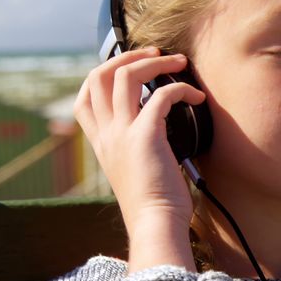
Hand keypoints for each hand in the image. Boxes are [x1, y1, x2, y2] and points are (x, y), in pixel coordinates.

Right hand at [74, 47, 205, 269]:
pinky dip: (181, 89)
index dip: (102, 76)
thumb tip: (159, 128)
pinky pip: (161, 95)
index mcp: (100, 144)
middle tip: (156, 55)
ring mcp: (122, 133)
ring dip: (154, 63)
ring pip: (125, 76)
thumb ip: (135, 147)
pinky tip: (196, 98)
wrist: (155, 225)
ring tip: (179, 63)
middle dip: (127, 57)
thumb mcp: (134, 171)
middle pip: (99, 76)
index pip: (83, 98)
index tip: (128, 71)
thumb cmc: (154, 204)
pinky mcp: (145, 135)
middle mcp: (106, 135)